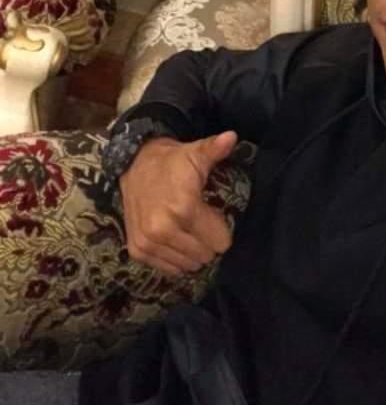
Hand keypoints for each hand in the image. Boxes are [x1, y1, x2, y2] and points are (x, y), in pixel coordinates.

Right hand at [119, 130, 237, 274]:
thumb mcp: (195, 153)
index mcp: (183, 209)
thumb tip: (232, 136)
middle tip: (199, 221)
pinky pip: (169, 268)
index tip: (213, 214)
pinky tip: (172, 237)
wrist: (134, 164)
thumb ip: (215, 149)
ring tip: (185, 228)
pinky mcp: (137, 251)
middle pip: (205, 255)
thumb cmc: (172, 162)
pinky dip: (174, 256)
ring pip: (188, 264)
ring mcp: (148, 243)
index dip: (221, 229)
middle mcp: (163, 231)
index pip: (220, 242)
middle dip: (207, 240)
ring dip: (191, 250)